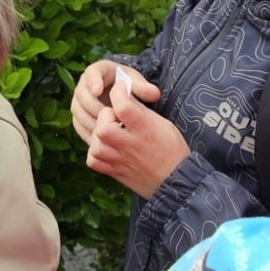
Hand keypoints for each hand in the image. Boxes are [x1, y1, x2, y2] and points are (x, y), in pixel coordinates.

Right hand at [70, 60, 159, 145]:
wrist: (121, 98)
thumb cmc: (129, 86)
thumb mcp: (137, 84)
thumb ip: (144, 88)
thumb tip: (154, 94)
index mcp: (98, 71)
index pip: (91, 73)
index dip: (93, 81)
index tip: (98, 90)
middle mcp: (84, 85)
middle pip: (82, 95)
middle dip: (94, 106)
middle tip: (109, 117)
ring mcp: (78, 102)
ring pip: (78, 112)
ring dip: (91, 121)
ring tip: (107, 129)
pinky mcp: (78, 117)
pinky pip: (78, 125)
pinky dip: (88, 132)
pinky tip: (102, 141)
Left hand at [85, 80, 188, 198]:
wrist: (176, 181)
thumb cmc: (172, 150)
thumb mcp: (163, 124)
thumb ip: (142, 111)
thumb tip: (126, 96)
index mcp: (145, 130)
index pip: (122, 106)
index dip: (118, 93)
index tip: (119, 89)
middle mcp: (130, 145)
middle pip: (103, 127)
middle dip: (105, 117)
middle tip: (114, 117)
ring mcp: (121, 161)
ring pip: (95, 145)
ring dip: (98, 135)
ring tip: (109, 132)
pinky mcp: (115, 172)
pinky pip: (93, 161)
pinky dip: (95, 153)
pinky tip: (105, 147)